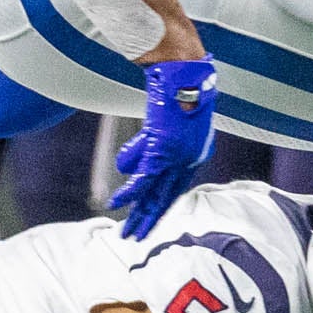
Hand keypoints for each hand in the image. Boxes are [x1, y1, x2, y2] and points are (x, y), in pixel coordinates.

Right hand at [108, 55, 217, 238]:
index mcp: (195, 154)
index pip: (176, 188)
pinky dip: (129, 193)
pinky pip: (143, 179)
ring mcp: (176, 157)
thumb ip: (149, 143)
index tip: (149, 220)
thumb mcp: (166, 121)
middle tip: (137, 238)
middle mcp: (188, 160)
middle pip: (166, 198)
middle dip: (150, 220)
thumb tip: (125, 166)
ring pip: (154, 194)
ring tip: (125, 232)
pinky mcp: (162, 150)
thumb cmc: (181, 87)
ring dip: (137, 214)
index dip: (161, 206)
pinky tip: (116, 204)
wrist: (185, 74)